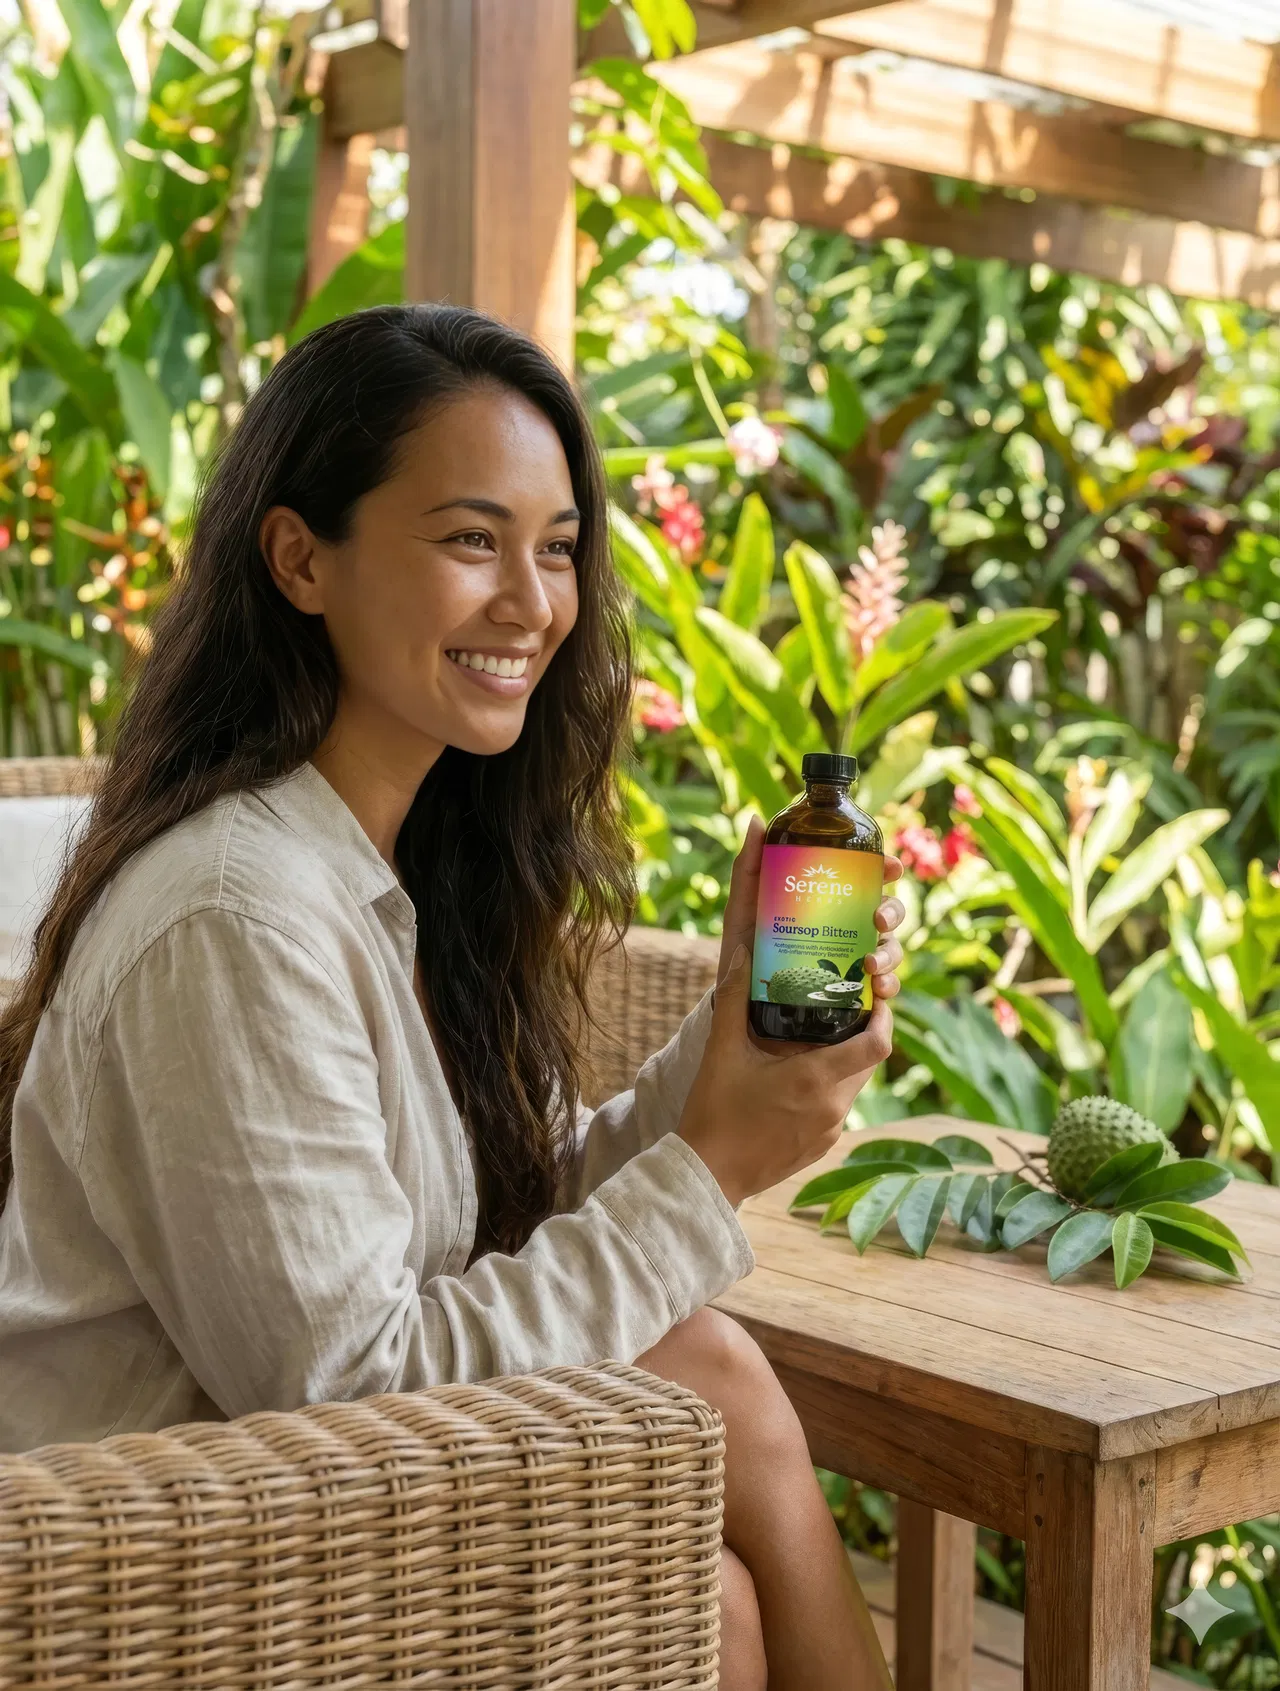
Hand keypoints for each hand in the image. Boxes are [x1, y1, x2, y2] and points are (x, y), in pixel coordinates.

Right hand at [678, 816, 906, 1208]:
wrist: (707, 1175)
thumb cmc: (713, 1112)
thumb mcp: (722, 1049)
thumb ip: (735, 996)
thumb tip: (742, 950)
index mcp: (816, 1079)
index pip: (877, 1043)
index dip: (886, 1016)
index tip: (878, 994)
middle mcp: (833, 1107)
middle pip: (870, 1061)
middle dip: (863, 1031)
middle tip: (845, 1004)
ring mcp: (830, 1131)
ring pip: (855, 1084)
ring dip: (846, 1059)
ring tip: (819, 1036)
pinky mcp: (822, 1146)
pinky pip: (838, 1107)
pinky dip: (830, 1086)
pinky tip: (800, 1076)